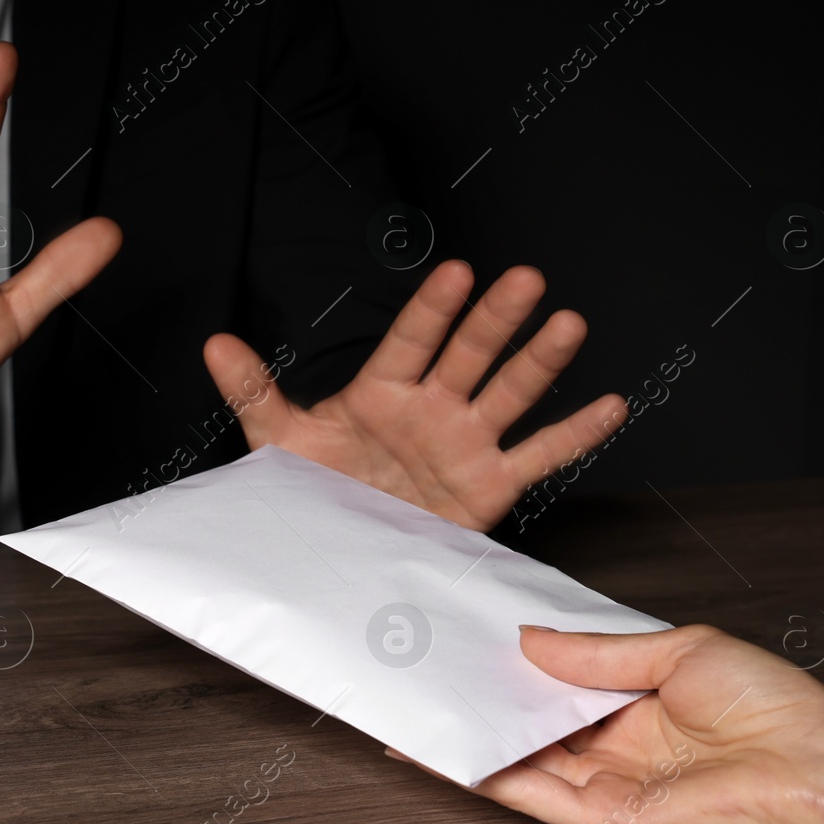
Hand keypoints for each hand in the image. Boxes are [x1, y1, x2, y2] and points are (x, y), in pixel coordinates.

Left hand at [203, 261, 624, 532]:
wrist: (338, 551)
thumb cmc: (314, 487)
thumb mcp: (277, 439)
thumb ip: (254, 389)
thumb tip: (213, 343)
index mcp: (380, 392)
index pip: (409, 342)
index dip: (432, 311)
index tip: (456, 272)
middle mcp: (430, 409)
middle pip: (468, 356)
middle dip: (495, 320)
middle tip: (525, 279)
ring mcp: (464, 444)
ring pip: (508, 395)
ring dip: (538, 361)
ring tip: (568, 323)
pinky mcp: (489, 485)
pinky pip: (538, 457)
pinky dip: (574, 434)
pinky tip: (609, 405)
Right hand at [388, 625, 823, 823]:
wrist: (816, 768)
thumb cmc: (771, 705)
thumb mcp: (677, 651)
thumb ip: (598, 653)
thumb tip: (532, 639)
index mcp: (634, 701)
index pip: (556, 683)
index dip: (511, 662)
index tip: (466, 637)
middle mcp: (613, 745)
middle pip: (529, 723)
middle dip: (479, 698)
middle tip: (425, 668)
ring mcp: (604, 785)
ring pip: (518, 760)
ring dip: (469, 736)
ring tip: (415, 705)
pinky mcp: (604, 820)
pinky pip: (531, 796)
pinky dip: (485, 776)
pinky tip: (447, 752)